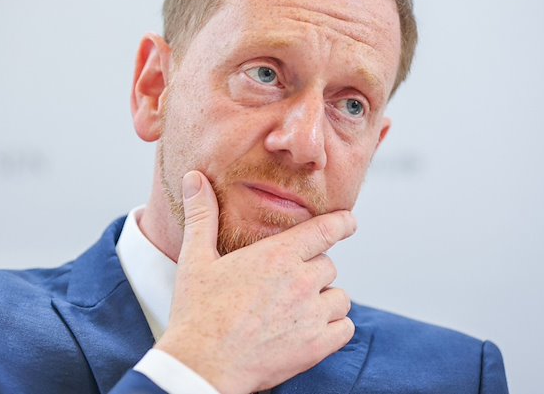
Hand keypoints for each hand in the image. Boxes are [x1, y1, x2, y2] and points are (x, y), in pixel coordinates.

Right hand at [154, 170, 356, 393]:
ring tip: (296, 309)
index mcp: (276, 255)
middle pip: (327, 265)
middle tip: (286, 285)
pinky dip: (333, 328)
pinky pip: (344, 328)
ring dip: (324, 301)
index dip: (341, 223)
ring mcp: (311, 315)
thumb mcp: (195, 259)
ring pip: (340, 297)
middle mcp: (300, 281)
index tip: (349, 222)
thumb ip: (202, 215)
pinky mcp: (317, 346)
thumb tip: (194, 178)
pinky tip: (310, 331)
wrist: (202, 365)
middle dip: (312, 272)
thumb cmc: (197, 313)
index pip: (325, 229)